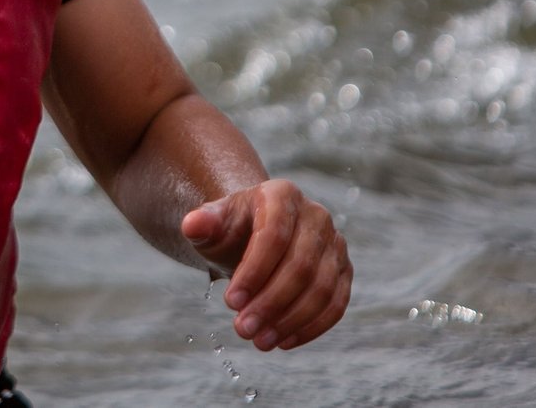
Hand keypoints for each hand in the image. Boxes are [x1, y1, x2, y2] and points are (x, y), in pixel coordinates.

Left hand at [181, 180, 349, 351]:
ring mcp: (334, 243)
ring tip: (260, 341)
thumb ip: (202, 224)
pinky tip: (284, 341)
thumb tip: (192, 225)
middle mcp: (316, 215)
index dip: (254, 271)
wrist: (254, 235)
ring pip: (322, 288)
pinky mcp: (343, 271)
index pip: (274, 235)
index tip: (230, 302)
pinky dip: (312, 327)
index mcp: (282, 195)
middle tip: (243, 329)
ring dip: (291, 320)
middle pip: (300, 266)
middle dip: (270, 303)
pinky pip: (336, 304)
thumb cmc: (232, 230)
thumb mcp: (213, 225)